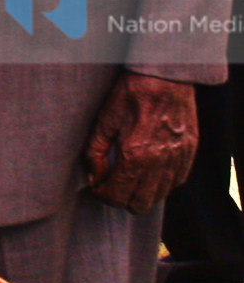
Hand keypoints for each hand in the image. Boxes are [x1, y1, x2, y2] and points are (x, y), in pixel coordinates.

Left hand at [83, 71, 197, 212]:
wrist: (164, 76)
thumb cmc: (131, 94)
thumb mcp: (104, 120)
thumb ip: (94, 152)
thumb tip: (94, 177)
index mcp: (134, 155)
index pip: (117, 196)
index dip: (102, 195)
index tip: (97, 187)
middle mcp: (158, 163)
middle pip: (139, 205)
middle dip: (121, 199)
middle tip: (111, 185)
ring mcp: (177, 160)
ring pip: (159, 197)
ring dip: (142, 193)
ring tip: (130, 178)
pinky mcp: (189, 153)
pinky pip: (176, 182)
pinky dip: (162, 183)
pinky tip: (150, 170)